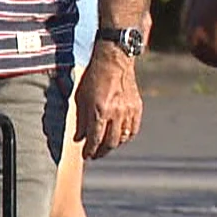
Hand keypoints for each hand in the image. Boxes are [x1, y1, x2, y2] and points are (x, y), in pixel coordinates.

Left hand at [74, 43, 141, 158]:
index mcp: (100, 110)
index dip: (90, 150)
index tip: (86, 156)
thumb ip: (80, 119)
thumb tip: (79, 138)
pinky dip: (126, 137)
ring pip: (123, 138)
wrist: (114, 60)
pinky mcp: (137, 108)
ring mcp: (129, 111)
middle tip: (95, 155)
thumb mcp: (80, 97)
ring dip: (113, 146)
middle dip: (101, 152)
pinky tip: (119, 137)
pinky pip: (133, 129)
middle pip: (110, 142)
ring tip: (105, 147)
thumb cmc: (93, 77)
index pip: (95, 139)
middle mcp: (116, 113)